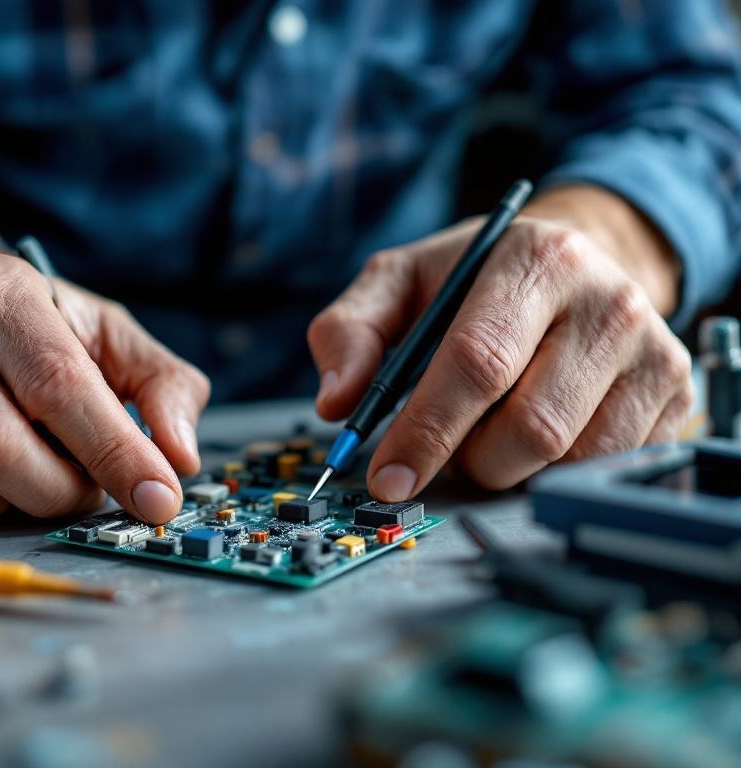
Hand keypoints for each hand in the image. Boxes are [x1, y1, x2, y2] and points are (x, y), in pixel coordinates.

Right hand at [0, 246, 208, 523]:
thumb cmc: (48, 330)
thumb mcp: (115, 337)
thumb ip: (164, 387)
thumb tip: (179, 458)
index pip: (57, 386)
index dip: (113, 452)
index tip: (157, 498)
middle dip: (60, 490)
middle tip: (89, 486)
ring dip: (11, 505)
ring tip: (42, 476)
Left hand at [308, 185, 692, 498]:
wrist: (576, 264)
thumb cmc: (476, 280)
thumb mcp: (401, 282)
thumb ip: (351, 331)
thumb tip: (335, 404)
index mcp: (535, 260)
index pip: (478, 363)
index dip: (427, 430)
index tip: (388, 477)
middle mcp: (609, 302)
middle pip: (531, 427)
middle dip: (470, 458)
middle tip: (447, 447)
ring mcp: (654, 353)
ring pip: (571, 460)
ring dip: (511, 469)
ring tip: (491, 431)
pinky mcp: (676, 397)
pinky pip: (606, 469)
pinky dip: (553, 472)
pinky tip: (536, 437)